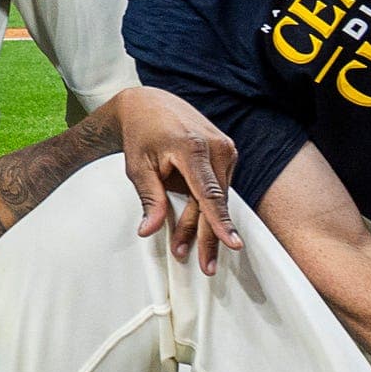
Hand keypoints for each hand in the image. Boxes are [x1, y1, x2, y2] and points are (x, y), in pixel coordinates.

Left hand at [111, 87, 240, 271]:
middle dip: (209, 237)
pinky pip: (219, 188)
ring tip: (185, 250)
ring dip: (204, 225)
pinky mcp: (227, 152)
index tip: (233, 244)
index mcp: (192, 147)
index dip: (220, 221)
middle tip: (205, 267)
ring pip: (218, 198)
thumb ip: (149, 199)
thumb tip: (149, 230)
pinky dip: (208, 208)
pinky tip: (195, 228)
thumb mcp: (137, 168)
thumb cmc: (140, 135)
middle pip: (215, 202)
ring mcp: (226, 148)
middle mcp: (216, 147)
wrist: (149, 104)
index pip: (209, 193)